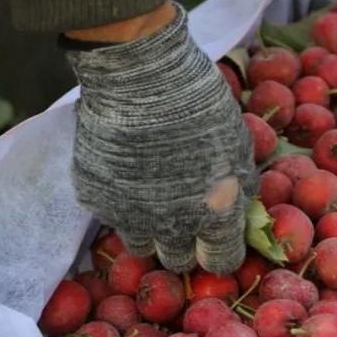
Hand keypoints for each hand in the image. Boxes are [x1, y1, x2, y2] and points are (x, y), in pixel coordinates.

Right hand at [64, 2, 256, 273]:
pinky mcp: (96, 200)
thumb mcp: (238, 140)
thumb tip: (241, 202)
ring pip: (142, 245)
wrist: (141, 76)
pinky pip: (111, 214)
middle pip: (178, 260)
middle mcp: (173, 224)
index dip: (219, 250)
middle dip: (183, 242)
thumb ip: (240, 180)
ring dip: (150, 227)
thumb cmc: (199, 100)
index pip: (222, 260)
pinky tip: (126, 167)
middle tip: (181, 213)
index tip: (214, 237)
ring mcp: (130, 215)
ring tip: (151, 193)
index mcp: (216, 212)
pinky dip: (120, 200)